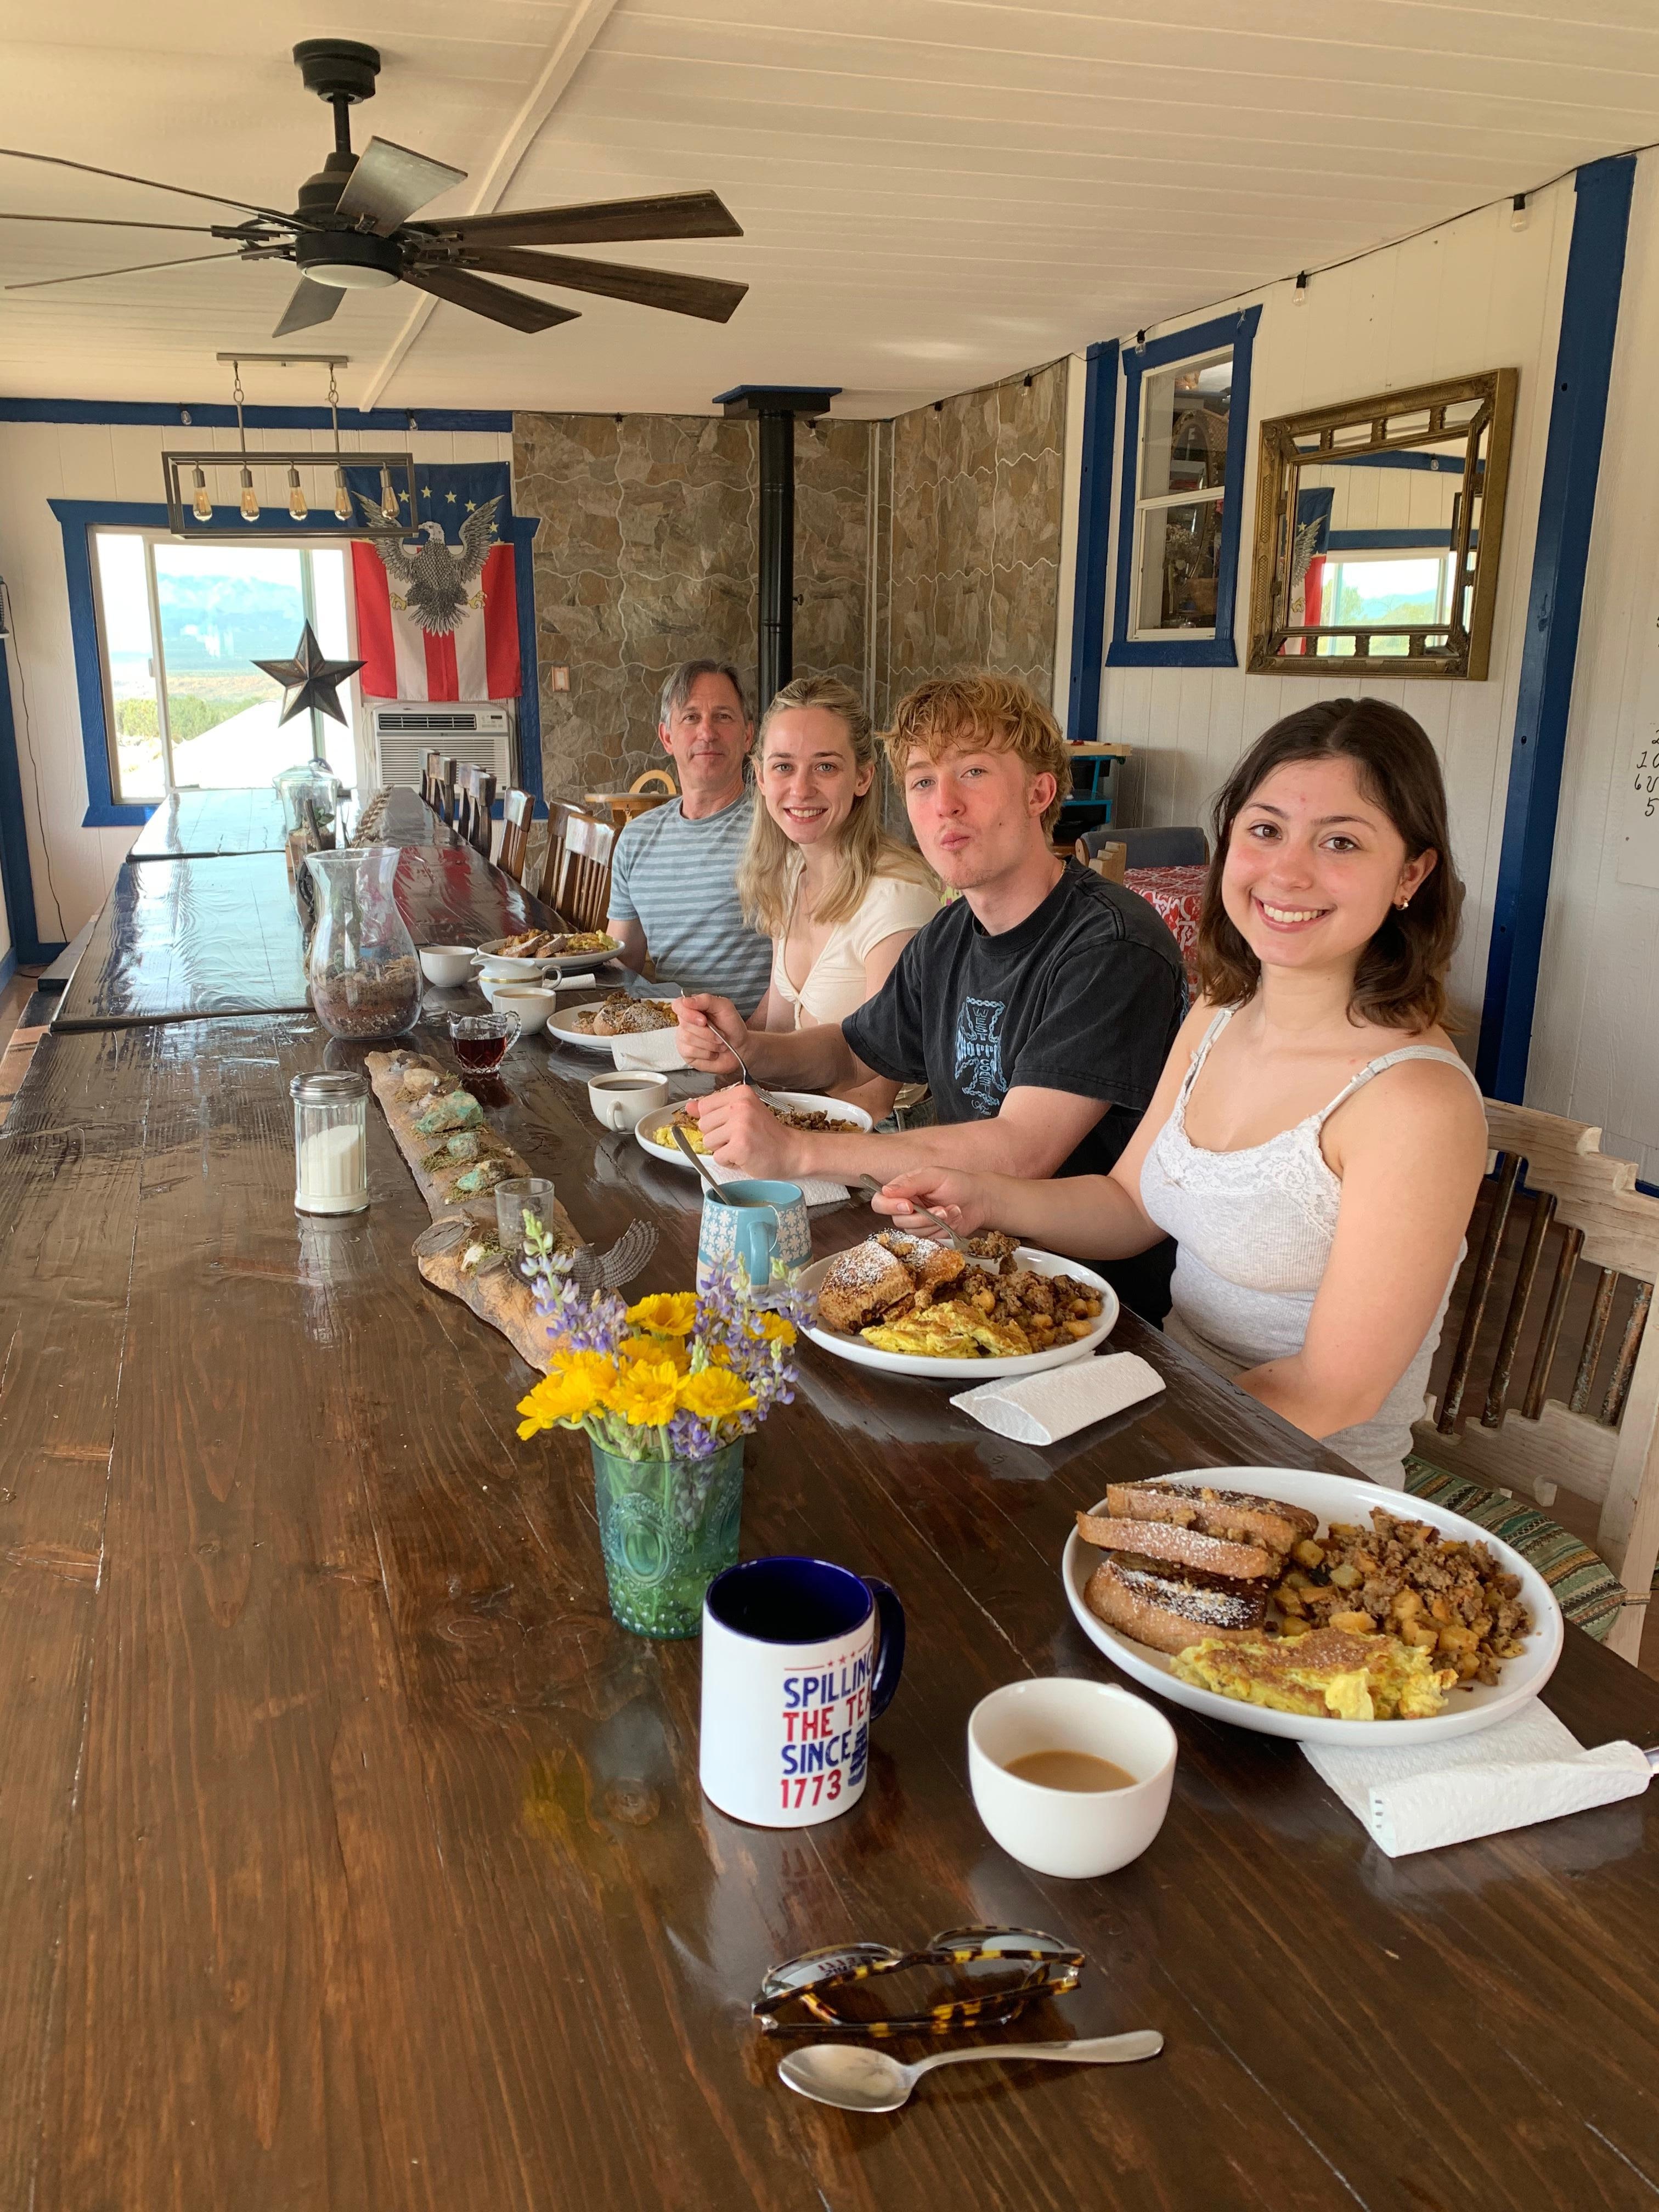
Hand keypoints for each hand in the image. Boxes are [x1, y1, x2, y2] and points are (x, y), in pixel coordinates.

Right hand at [674, 993, 746, 1077]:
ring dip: (710, 1043)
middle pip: (684, 1024)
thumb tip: (686, 1001)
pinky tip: (713, 1052)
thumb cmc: (732, 1026)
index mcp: (693, 1008)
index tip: (703, 1021)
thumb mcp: (725, 1007)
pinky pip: (691, 1051)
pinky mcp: (686, 1053)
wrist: (740, 1047)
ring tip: (719, 1043)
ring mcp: (684, 1038)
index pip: (678, 1005)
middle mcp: (686, 1022)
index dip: (688, 1013)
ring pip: (688, 1039)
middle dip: (707, 1032)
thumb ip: (706, 1000)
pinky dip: (707, 1053)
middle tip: (720, 1034)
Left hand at [685, 1087, 802, 1179]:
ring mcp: (740, 1125)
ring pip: (708, 1142)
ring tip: (743, 1147)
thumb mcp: (742, 1114)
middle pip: (703, 1125)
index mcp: (740, 1093)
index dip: (715, 1122)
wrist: (793, 1152)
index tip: (733, 1126)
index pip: (704, 1107)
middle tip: (740, 1138)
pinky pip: (718, 1158)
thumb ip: (714, 1109)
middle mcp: (739, 1106)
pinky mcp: (740, 1146)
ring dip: (723, 1150)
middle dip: (717, 1137)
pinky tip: (746, 1156)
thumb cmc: (768, 1135)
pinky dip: (729, 1162)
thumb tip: (689, 1106)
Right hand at [871, 1169, 993, 1238]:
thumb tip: (886, 1190)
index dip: (890, 1206)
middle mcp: (906, 1206)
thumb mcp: (934, 1177)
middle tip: (942, 1209)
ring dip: (937, 1222)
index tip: (909, 1206)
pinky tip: (954, 1218)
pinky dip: (943, 1229)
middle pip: (898, 1220)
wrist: (980, 1200)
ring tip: (953, 1209)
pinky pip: (928, 1238)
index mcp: (903, 1189)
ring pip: (914, 1231)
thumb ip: (910, 1183)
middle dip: (923, 1217)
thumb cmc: (958, 1183)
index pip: (881, 1201)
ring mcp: (917, 1222)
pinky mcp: (929, 1233)